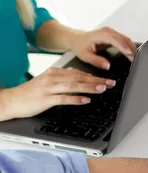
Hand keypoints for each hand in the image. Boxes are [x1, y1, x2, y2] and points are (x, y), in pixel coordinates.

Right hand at [0, 68, 114, 120]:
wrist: (11, 100)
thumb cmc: (30, 93)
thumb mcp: (47, 82)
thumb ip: (63, 80)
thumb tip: (81, 81)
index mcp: (54, 72)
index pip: (78, 73)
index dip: (93, 76)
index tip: (106, 79)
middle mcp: (52, 78)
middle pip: (79, 78)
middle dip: (97, 81)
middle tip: (111, 83)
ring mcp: (49, 88)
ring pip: (73, 86)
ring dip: (90, 87)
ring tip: (102, 89)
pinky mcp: (45, 99)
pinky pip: (63, 98)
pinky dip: (76, 99)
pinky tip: (86, 100)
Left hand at [68, 27, 136, 69]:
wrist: (76, 39)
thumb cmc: (80, 45)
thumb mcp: (85, 56)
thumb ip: (96, 61)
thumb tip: (107, 66)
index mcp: (100, 34)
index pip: (115, 40)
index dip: (123, 47)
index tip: (130, 54)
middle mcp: (107, 31)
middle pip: (123, 39)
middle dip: (131, 49)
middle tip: (135, 60)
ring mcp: (111, 32)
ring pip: (126, 39)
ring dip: (132, 48)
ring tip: (135, 58)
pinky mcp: (114, 35)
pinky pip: (124, 40)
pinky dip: (129, 46)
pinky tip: (132, 53)